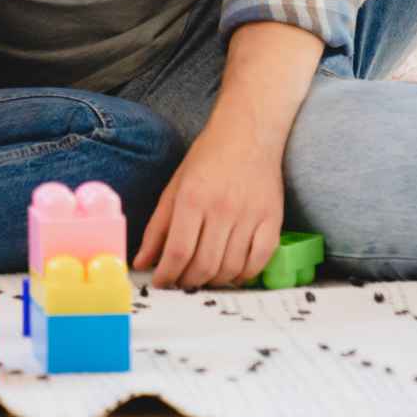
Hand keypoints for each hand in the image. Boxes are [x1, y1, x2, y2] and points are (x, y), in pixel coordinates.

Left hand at [132, 120, 285, 289]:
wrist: (248, 133)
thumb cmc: (207, 158)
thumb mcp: (174, 187)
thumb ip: (157, 228)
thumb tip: (142, 262)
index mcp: (193, 199)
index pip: (178, 252)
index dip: (166, 275)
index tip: (160, 283)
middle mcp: (222, 209)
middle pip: (204, 265)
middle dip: (187, 282)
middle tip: (180, 282)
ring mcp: (250, 216)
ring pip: (230, 268)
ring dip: (213, 281)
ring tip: (202, 277)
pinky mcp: (273, 220)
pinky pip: (258, 262)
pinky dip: (243, 276)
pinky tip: (231, 273)